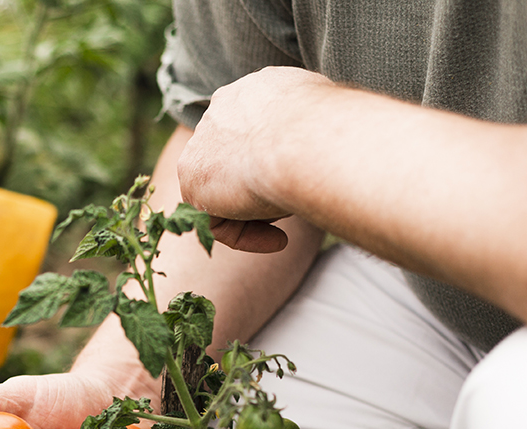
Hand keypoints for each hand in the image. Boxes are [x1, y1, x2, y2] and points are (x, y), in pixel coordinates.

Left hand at [177, 66, 334, 251]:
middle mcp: (223, 108)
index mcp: (257, 90)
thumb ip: (314, 132)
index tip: (299, 182)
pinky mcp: (192, 176)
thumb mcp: (332, 121)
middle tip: (294, 205)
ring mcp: (202, 141)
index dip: (274, 165)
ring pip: (225, 191)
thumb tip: (328, 149)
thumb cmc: (334, 132)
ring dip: (257, 212)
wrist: (309, 141)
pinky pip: (214, 219)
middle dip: (261, 190)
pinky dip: (246, 236)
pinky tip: (280, 240)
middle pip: (235, 162)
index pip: (254, 132)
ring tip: (291, 215)